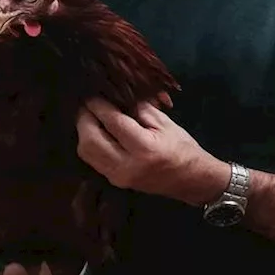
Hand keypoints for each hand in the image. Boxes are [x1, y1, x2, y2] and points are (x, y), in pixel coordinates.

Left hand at [76, 98, 229, 206]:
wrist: (190, 179)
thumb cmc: (182, 148)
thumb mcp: (164, 123)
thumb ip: (139, 109)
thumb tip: (116, 96)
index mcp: (144, 147)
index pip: (113, 122)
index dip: (99, 106)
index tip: (92, 93)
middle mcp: (127, 165)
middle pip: (91, 140)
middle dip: (84, 119)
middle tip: (87, 105)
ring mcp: (119, 176)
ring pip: (86, 152)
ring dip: (83, 132)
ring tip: (89, 117)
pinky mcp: (115, 181)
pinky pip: (92, 160)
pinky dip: (89, 144)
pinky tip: (96, 133)